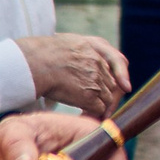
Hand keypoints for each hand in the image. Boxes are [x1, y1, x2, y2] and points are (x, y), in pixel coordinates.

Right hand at [14, 34, 129, 117]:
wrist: (34, 63)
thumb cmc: (40, 53)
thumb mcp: (65, 41)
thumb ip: (78, 50)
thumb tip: (72, 61)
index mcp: (94, 46)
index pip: (118, 61)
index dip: (121, 75)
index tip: (124, 86)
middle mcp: (99, 62)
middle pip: (113, 83)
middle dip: (108, 96)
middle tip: (102, 109)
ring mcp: (96, 79)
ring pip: (108, 98)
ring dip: (102, 108)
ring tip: (91, 116)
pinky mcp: (90, 96)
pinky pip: (100, 109)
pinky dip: (95, 116)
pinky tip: (85, 119)